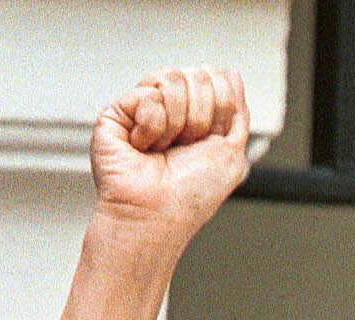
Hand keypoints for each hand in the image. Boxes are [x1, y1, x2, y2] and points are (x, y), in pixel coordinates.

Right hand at [89, 66, 248, 246]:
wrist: (159, 213)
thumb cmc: (192, 194)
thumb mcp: (232, 152)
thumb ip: (237, 110)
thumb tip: (232, 73)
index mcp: (198, 118)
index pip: (215, 81)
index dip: (220, 108)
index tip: (210, 140)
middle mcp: (171, 110)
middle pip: (196, 76)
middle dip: (200, 117)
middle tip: (185, 146)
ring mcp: (143, 108)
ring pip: (172, 79)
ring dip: (177, 123)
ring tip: (163, 148)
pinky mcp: (118, 111)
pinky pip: (148, 95)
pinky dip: (153, 126)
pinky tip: (143, 146)